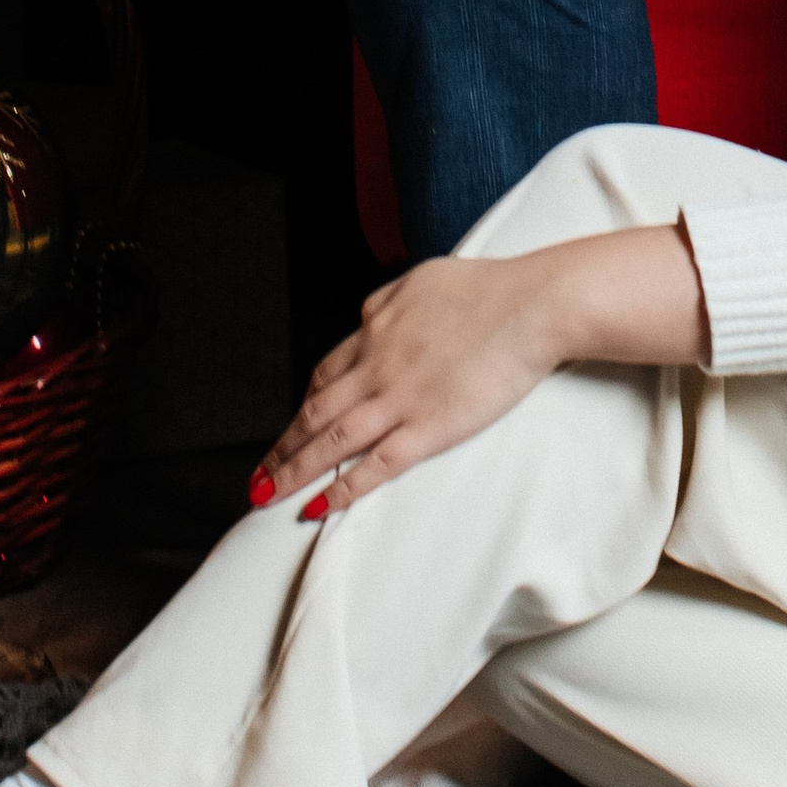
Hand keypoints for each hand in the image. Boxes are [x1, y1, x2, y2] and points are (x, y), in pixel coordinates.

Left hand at [257, 253, 570, 510]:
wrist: (529, 305)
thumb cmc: (484, 288)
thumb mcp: (419, 280)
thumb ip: (384, 304)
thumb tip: (364, 321)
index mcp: (373, 330)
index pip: (323, 376)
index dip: (301, 408)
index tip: (289, 431)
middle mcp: (375, 367)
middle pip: (314, 414)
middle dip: (281, 450)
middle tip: (258, 478)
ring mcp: (398, 400)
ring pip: (331, 442)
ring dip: (293, 473)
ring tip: (266, 497)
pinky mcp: (428, 429)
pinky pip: (374, 466)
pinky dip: (341, 488)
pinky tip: (318, 506)